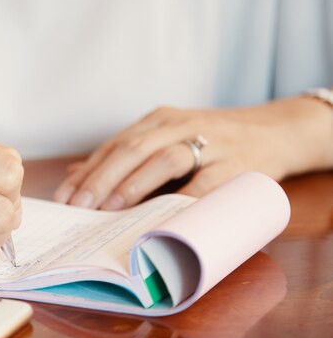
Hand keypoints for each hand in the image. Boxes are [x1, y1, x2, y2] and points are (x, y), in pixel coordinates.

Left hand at [54, 97, 332, 209]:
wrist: (274, 131)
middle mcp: (178, 125)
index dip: (87, 171)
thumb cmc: (211, 142)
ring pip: (162, 159)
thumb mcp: (167, 140)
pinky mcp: (235, 164)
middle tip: (77, 207)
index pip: (114, 145)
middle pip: (131, 150)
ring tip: (107, 208)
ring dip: (132, 185)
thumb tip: (78, 173)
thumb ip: (128, 156)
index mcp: (158, 120)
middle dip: (100, 180)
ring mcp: (208, 142)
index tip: (64, 197)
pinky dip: (180, 198)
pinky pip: (204, 182)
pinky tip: (159, 216)